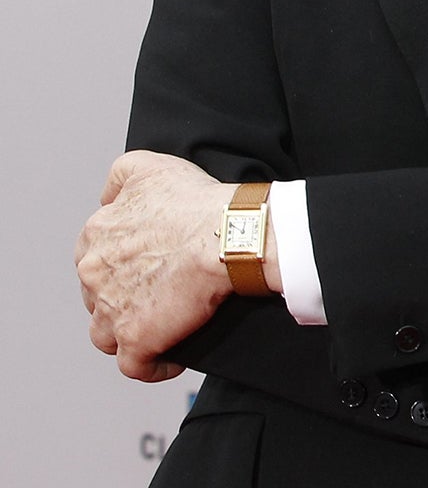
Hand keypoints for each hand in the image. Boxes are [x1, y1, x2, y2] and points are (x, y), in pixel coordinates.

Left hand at [75, 152, 244, 380]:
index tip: (143, 264)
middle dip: (120, 297)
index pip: (92, 256)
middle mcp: (94, 274)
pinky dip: (152, 366)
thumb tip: (106, 196)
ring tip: (158, 326)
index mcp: (97, 236)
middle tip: (155, 293)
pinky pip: (135, 366)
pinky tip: (170, 360)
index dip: (117, 262)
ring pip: (105, 334)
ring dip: (127, 332)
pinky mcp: (137, 339)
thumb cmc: (199, 202)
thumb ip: (119, 176)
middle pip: (96, 296)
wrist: (230, 237)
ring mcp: (112, 310)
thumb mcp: (151, 166)